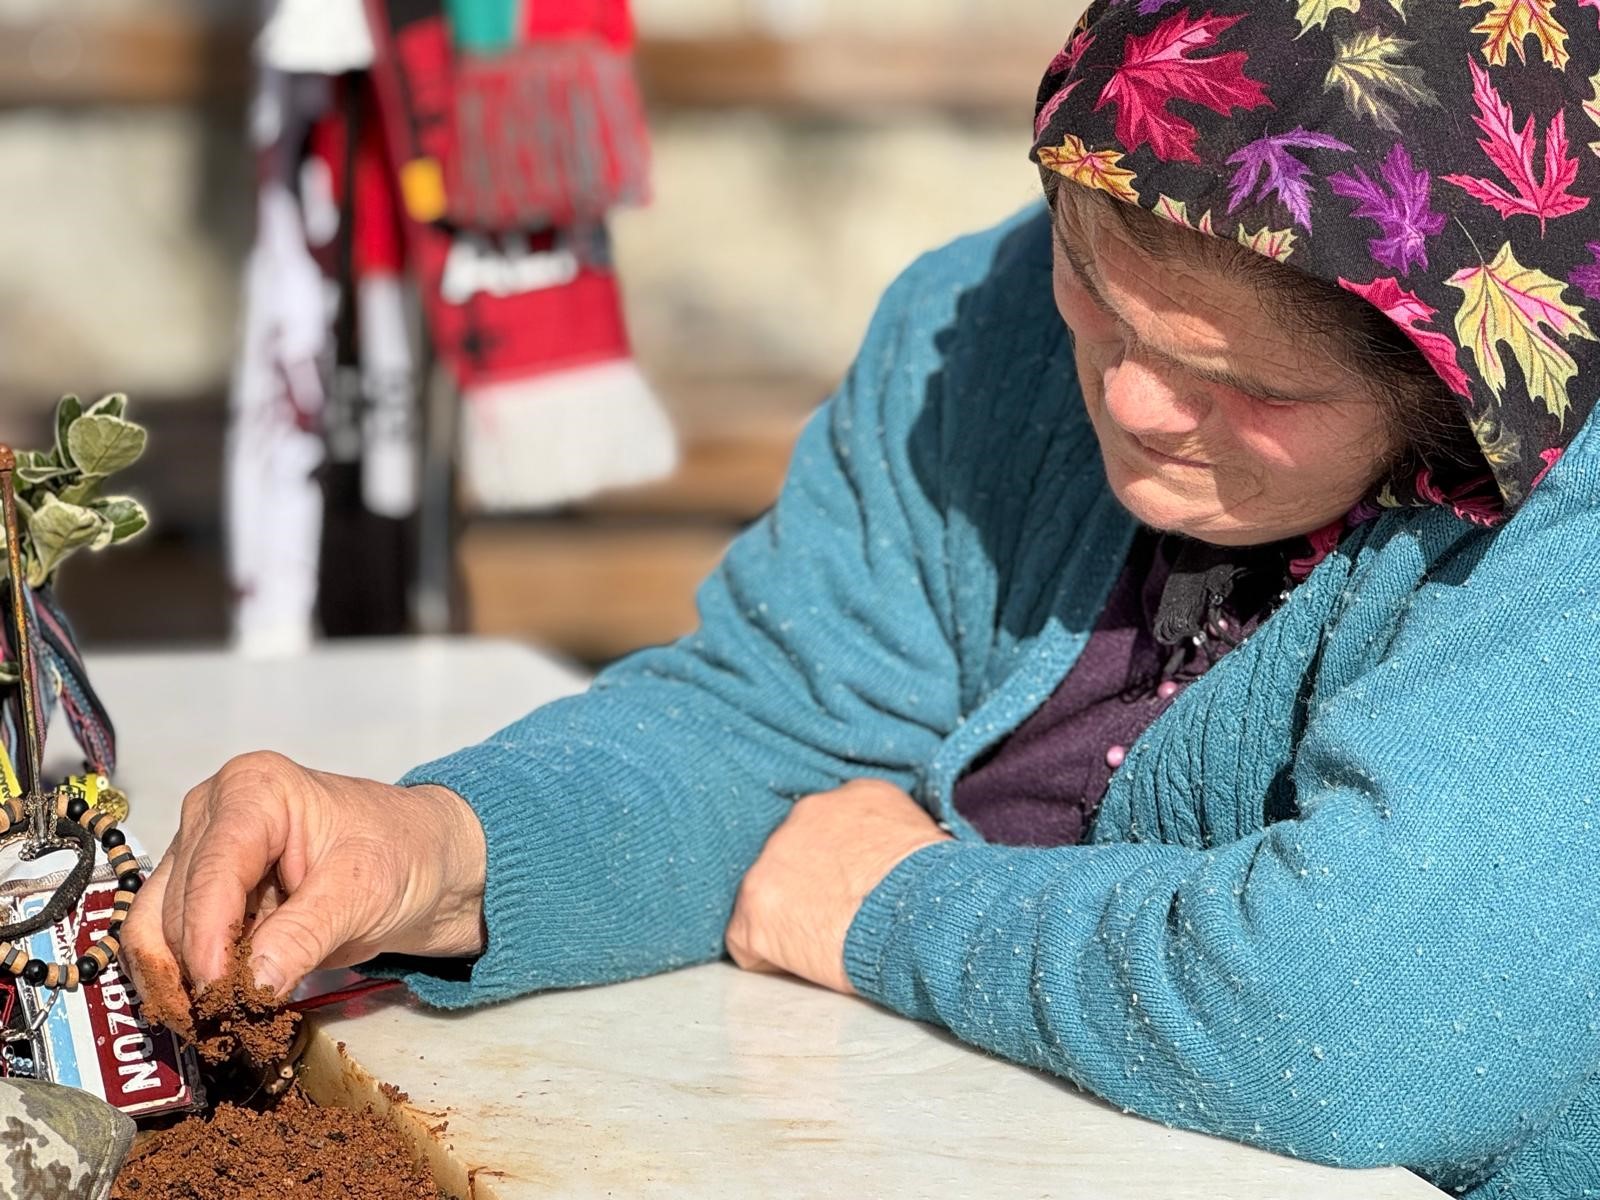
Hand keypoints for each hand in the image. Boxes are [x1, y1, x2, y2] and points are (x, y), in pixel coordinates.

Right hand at [122, 751, 486, 1012]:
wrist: (426, 863)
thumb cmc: (403, 854)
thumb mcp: (365, 890)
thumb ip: (306, 934)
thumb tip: (252, 983)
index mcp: (253, 790)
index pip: (212, 870)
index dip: (207, 938)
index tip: (219, 995)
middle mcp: (213, 814)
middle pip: (176, 904)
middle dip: (196, 970)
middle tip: (227, 1025)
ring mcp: (203, 853)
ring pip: (158, 928)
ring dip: (181, 984)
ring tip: (218, 1026)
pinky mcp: (205, 894)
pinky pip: (172, 944)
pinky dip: (189, 983)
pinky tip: (219, 1010)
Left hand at [726, 779, 948, 993]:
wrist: (923, 915)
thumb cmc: (937, 892)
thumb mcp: (925, 841)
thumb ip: (891, 842)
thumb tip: (891, 869)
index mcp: (854, 796)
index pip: (830, 828)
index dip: (840, 866)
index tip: (856, 889)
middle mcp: (807, 813)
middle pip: (793, 857)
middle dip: (811, 887)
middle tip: (843, 918)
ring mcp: (774, 858)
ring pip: (769, 894)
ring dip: (791, 919)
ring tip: (831, 942)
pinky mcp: (756, 904)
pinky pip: (748, 938)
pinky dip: (773, 956)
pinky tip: (811, 960)